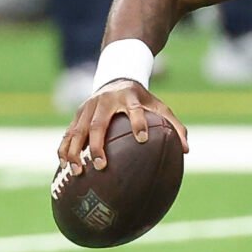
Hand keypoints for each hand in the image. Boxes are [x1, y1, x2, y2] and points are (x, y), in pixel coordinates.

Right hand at [57, 80, 188, 172]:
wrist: (117, 78)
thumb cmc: (142, 99)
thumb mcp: (160, 107)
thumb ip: (175, 126)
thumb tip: (187, 150)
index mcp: (128, 97)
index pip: (133, 109)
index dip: (138, 122)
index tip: (142, 138)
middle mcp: (104, 101)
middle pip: (98, 123)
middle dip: (97, 145)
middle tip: (101, 166)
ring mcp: (87, 107)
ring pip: (76, 130)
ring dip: (74, 151)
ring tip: (77, 172)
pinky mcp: (77, 115)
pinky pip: (67, 134)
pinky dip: (64, 150)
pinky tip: (64, 167)